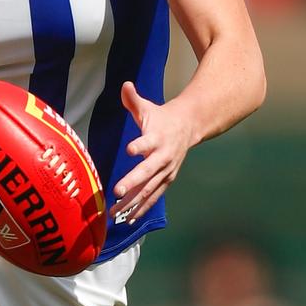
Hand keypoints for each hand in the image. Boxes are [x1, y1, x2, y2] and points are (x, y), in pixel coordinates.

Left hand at [109, 82, 195, 224]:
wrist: (189, 127)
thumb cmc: (161, 117)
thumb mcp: (148, 106)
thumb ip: (133, 98)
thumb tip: (125, 85)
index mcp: (157, 137)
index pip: (147, 142)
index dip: (139, 146)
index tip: (129, 149)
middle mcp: (163, 157)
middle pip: (147, 171)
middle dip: (132, 182)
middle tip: (117, 191)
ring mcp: (166, 171)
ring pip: (149, 189)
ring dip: (132, 202)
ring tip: (116, 212)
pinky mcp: (166, 180)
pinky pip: (152, 197)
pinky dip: (141, 209)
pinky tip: (128, 220)